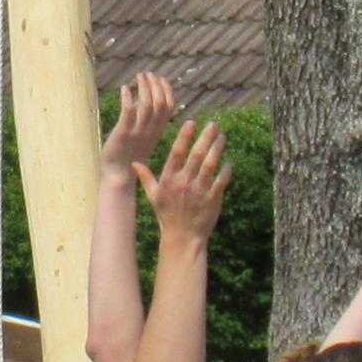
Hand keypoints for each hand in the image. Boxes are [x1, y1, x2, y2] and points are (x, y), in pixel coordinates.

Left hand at [103, 70, 177, 167]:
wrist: (118, 177)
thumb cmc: (129, 158)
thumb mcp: (144, 140)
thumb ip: (148, 124)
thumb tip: (144, 104)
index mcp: (157, 132)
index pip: (169, 108)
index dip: (167, 92)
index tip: (163, 79)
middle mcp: (150, 130)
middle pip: (160, 103)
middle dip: (155, 85)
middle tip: (148, 74)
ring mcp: (137, 132)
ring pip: (147, 105)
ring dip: (144, 88)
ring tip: (139, 76)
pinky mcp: (123, 133)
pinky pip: (128, 112)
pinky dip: (128, 99)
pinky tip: (125, 89)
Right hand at [133, 119, 230, 243]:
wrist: (183, 238)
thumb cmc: (167, 216)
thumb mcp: (153, 197)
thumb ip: (145, 178)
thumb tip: (133, 163)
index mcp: (169, 180)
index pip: (177, 153)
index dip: (184, 137)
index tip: (191, 123)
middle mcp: (184, 182)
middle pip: (197, 155)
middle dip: (206, 137)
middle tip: (213, 124)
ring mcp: (200, 190)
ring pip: (210, 164)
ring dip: (217, 148)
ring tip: (222, 136)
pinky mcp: (213, 199)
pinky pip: (221, 180)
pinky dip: (226, 170)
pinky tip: (228, 161)